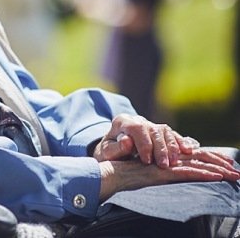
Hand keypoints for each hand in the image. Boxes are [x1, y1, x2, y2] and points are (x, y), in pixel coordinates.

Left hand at [92, 114, 199, 167]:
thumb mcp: (107, 153)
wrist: (112, 152)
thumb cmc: (108, 155)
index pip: (136, 128)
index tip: (146, 161)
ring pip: (165, 131)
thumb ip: (116, 148)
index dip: (143, 144)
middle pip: (153, 130)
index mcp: (122, 122)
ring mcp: (150, 124)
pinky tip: (189, 151)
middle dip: (160, 148)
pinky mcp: (160, 132)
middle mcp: (137, 119)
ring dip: (173, 147)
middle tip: (164, 165)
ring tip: (175, 163)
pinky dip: (182, 142)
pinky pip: (173, 134)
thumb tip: (127, 142)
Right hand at [98, 149, 239, 200]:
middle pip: (198, 158)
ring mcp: (164, 166)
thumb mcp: (142, 172)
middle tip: (237, 171)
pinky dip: (203, 174)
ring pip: (196, 164)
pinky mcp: (160, 173)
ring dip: (218, 169)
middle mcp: (167, 160)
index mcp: (164, 160)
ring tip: (235, 174)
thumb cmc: (121, 174)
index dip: (209, 160)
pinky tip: (217, 176)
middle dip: (219, 163)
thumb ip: (155, 169)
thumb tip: (168, 169)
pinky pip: (185, 173)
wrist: (106, 173)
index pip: (191, 157)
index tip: (225, 165)